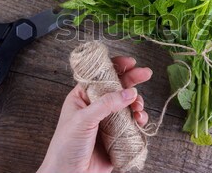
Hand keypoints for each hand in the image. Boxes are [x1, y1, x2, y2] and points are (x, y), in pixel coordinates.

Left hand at [37, 56, 151, 172]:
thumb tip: (129, 92)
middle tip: (146, 73)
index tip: (131, 62)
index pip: (101, 76)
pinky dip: (139, 119)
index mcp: (83, 97)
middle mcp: (96, 107)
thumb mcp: (83, 120)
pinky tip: (140, 120)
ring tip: (139, 108)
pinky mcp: (117, 135)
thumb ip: (106, 104)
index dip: (116, 67)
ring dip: (137, 103)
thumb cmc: (65, 148)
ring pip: (128, 104)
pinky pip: (132, 123)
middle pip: (118, 87)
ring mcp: (108, 121)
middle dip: (133, 80)